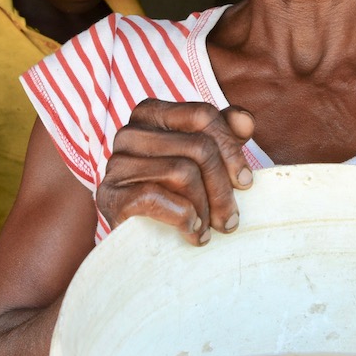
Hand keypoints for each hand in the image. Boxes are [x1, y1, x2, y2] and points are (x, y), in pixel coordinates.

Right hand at [96, 101, 254, 244]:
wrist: (134, 241)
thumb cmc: (174, 194)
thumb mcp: (202, 162)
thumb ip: (224, 136)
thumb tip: (245, 121)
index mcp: (152, 114)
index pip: (203, 115)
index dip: (232, 149)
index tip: (245, 182)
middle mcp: (130, 132)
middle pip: (198, 147)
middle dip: (222, 188)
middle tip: (231, 220)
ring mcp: (116, 163)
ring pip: (182, 172)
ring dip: (205, 208)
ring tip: (211, 229)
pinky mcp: (109, 195)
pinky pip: (155, 196)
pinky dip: (182, 217)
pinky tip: (193, 233)